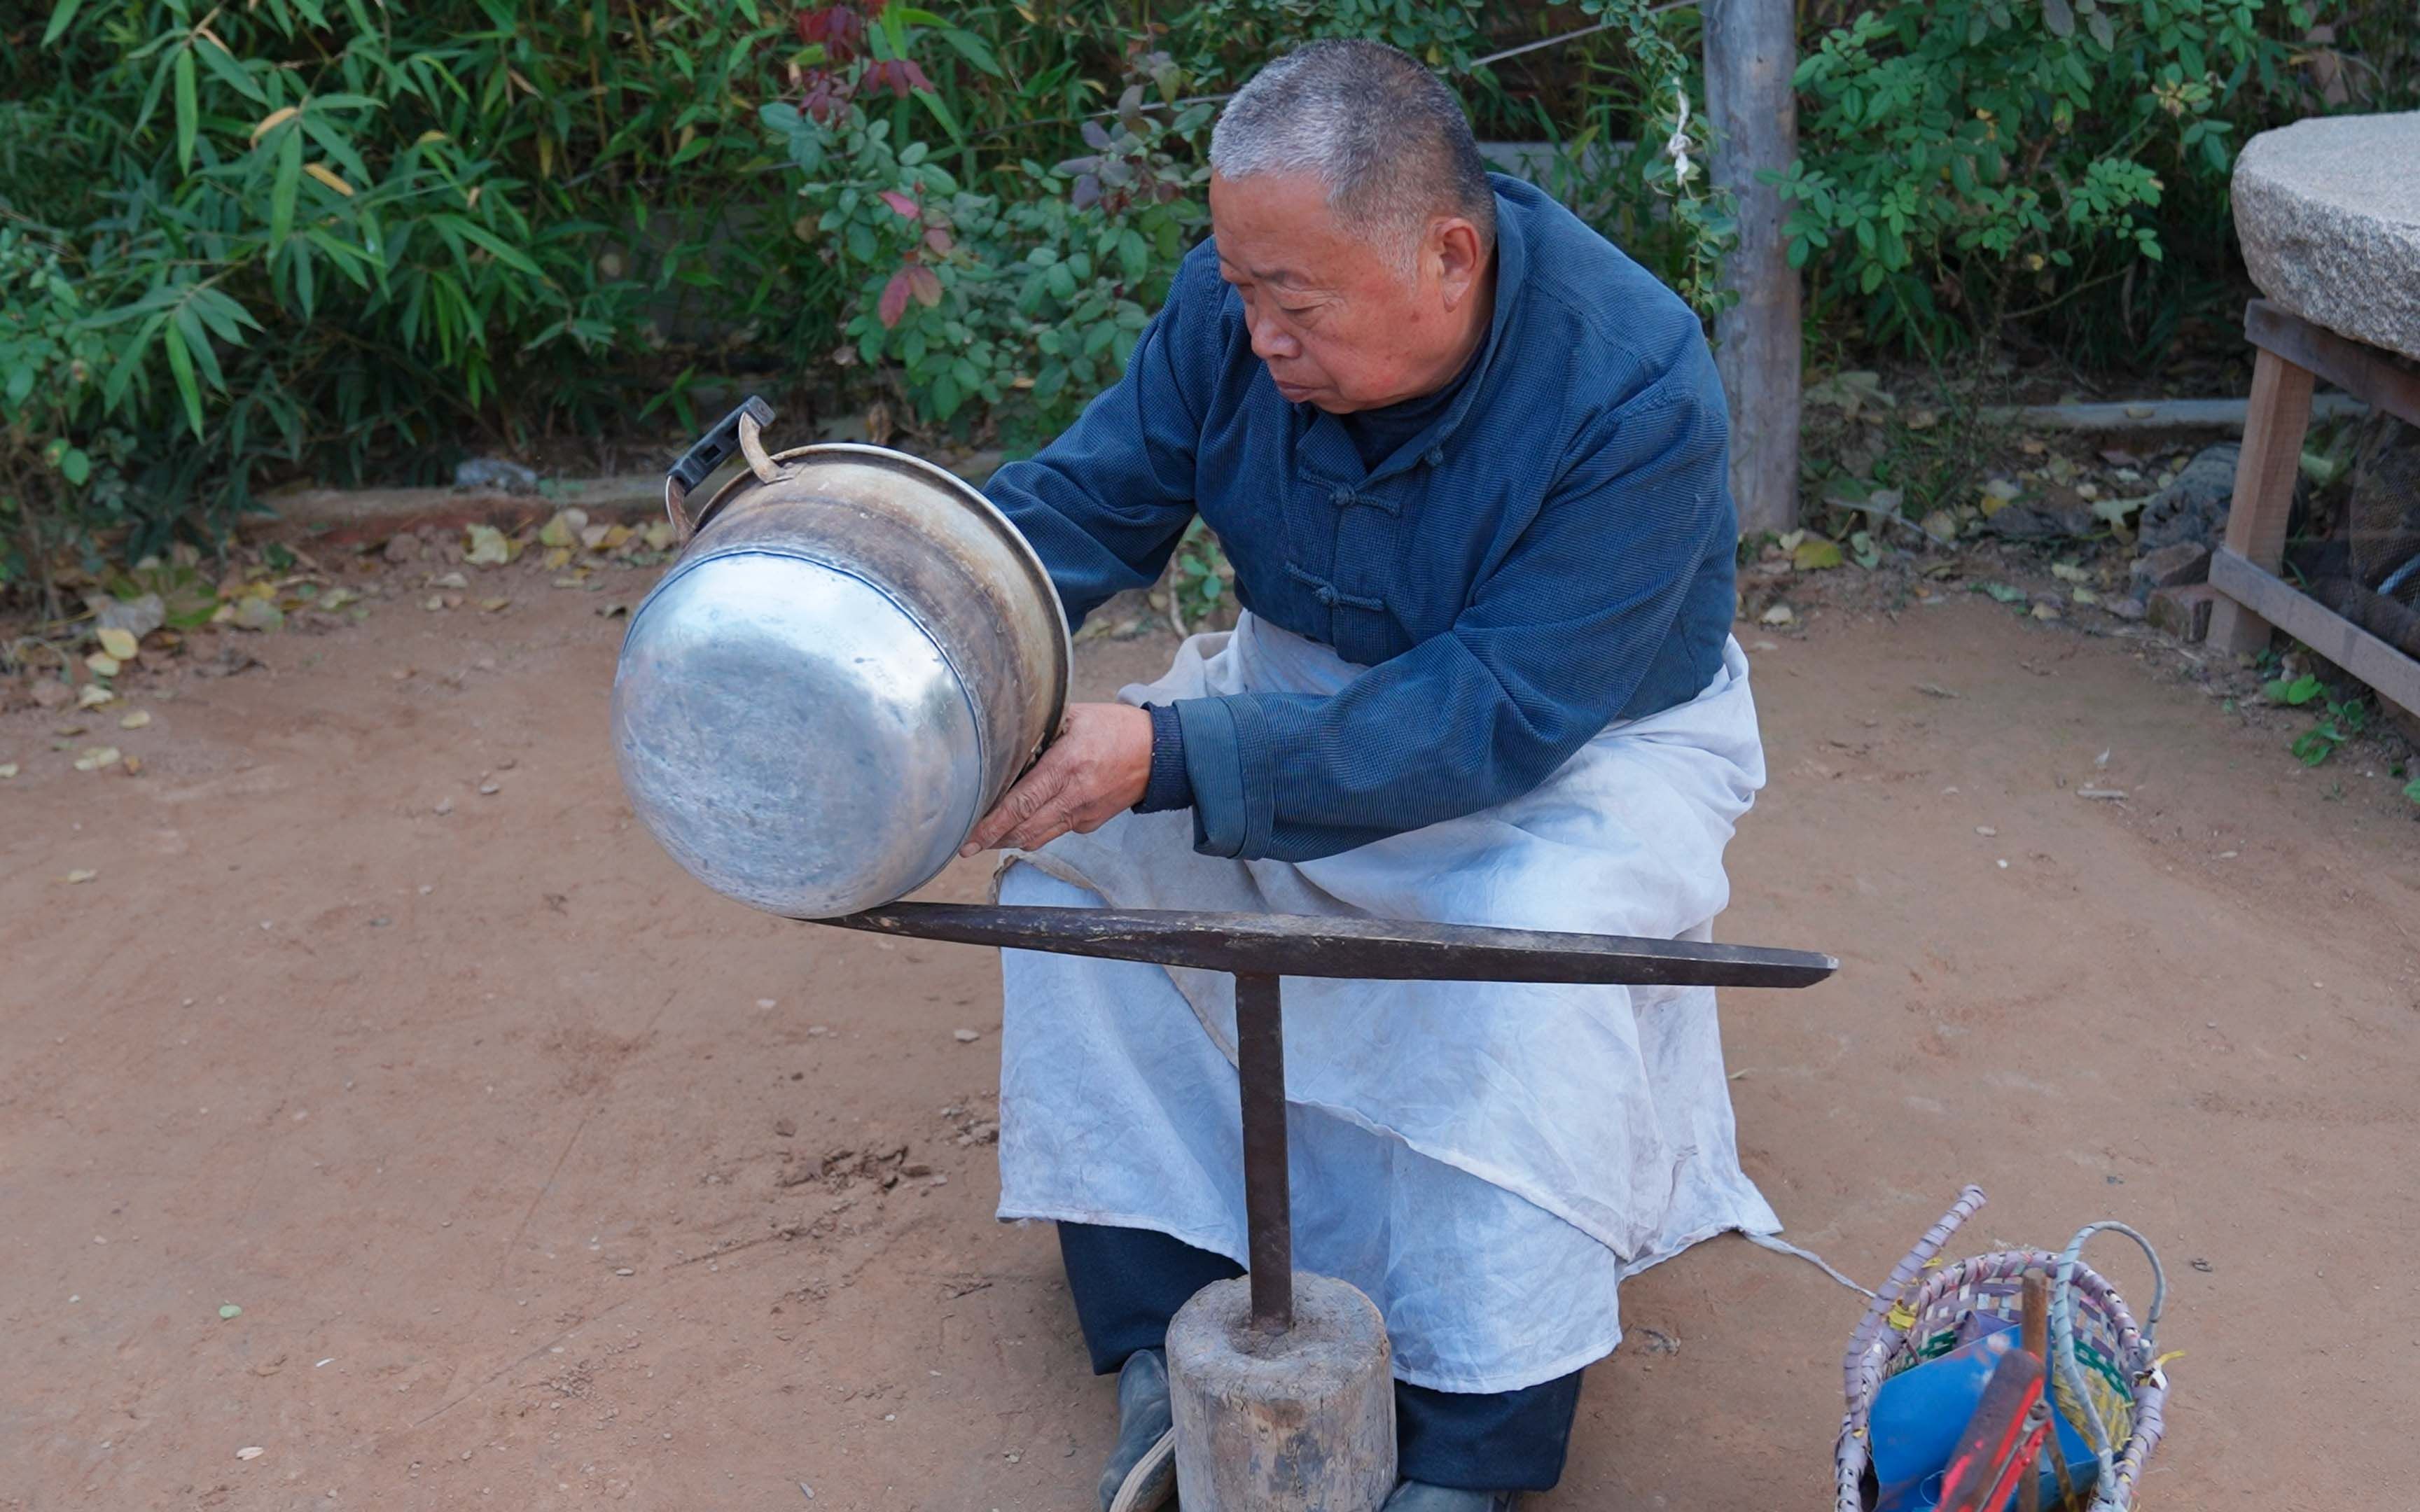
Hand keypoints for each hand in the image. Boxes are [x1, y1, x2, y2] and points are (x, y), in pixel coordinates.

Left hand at [960, 702, 1154, 856]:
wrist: (1160, 753)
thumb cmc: (1116, 729)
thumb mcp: (1075, 716)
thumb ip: (1040, 730)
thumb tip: (1004, 737)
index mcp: (1066, 767)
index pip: (1021, 804)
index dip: (991, 824)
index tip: (968, 838)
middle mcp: (1074, 796)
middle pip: (1024, 830)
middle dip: (992, 839)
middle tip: (967, 842)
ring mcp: (1084, 814)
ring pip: (1037, 838)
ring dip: (1009, 839)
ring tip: (986, 837)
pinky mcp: (1090, 823)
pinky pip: (1055, 831)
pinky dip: (1033, 831)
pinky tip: (1020, 823)